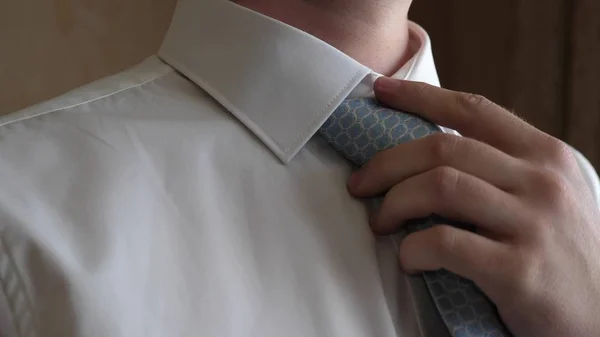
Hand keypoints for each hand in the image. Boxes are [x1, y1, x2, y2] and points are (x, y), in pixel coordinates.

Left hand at [347, 77, 599, 336]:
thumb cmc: (561, 254)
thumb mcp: (549, 196)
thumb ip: (503, 168)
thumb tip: (429, 151)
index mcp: (545, 156)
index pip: (473, 110)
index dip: (420, 96)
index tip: (381, 91)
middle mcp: (542, 181)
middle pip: (442, 147)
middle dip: (386, 163)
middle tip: (360, 184)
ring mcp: (533, 224)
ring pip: (439, 186)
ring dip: (394, 202)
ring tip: (380, 222)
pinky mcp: (519, 271)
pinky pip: (444, 242)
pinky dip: (412, 249)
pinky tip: (409, 259)